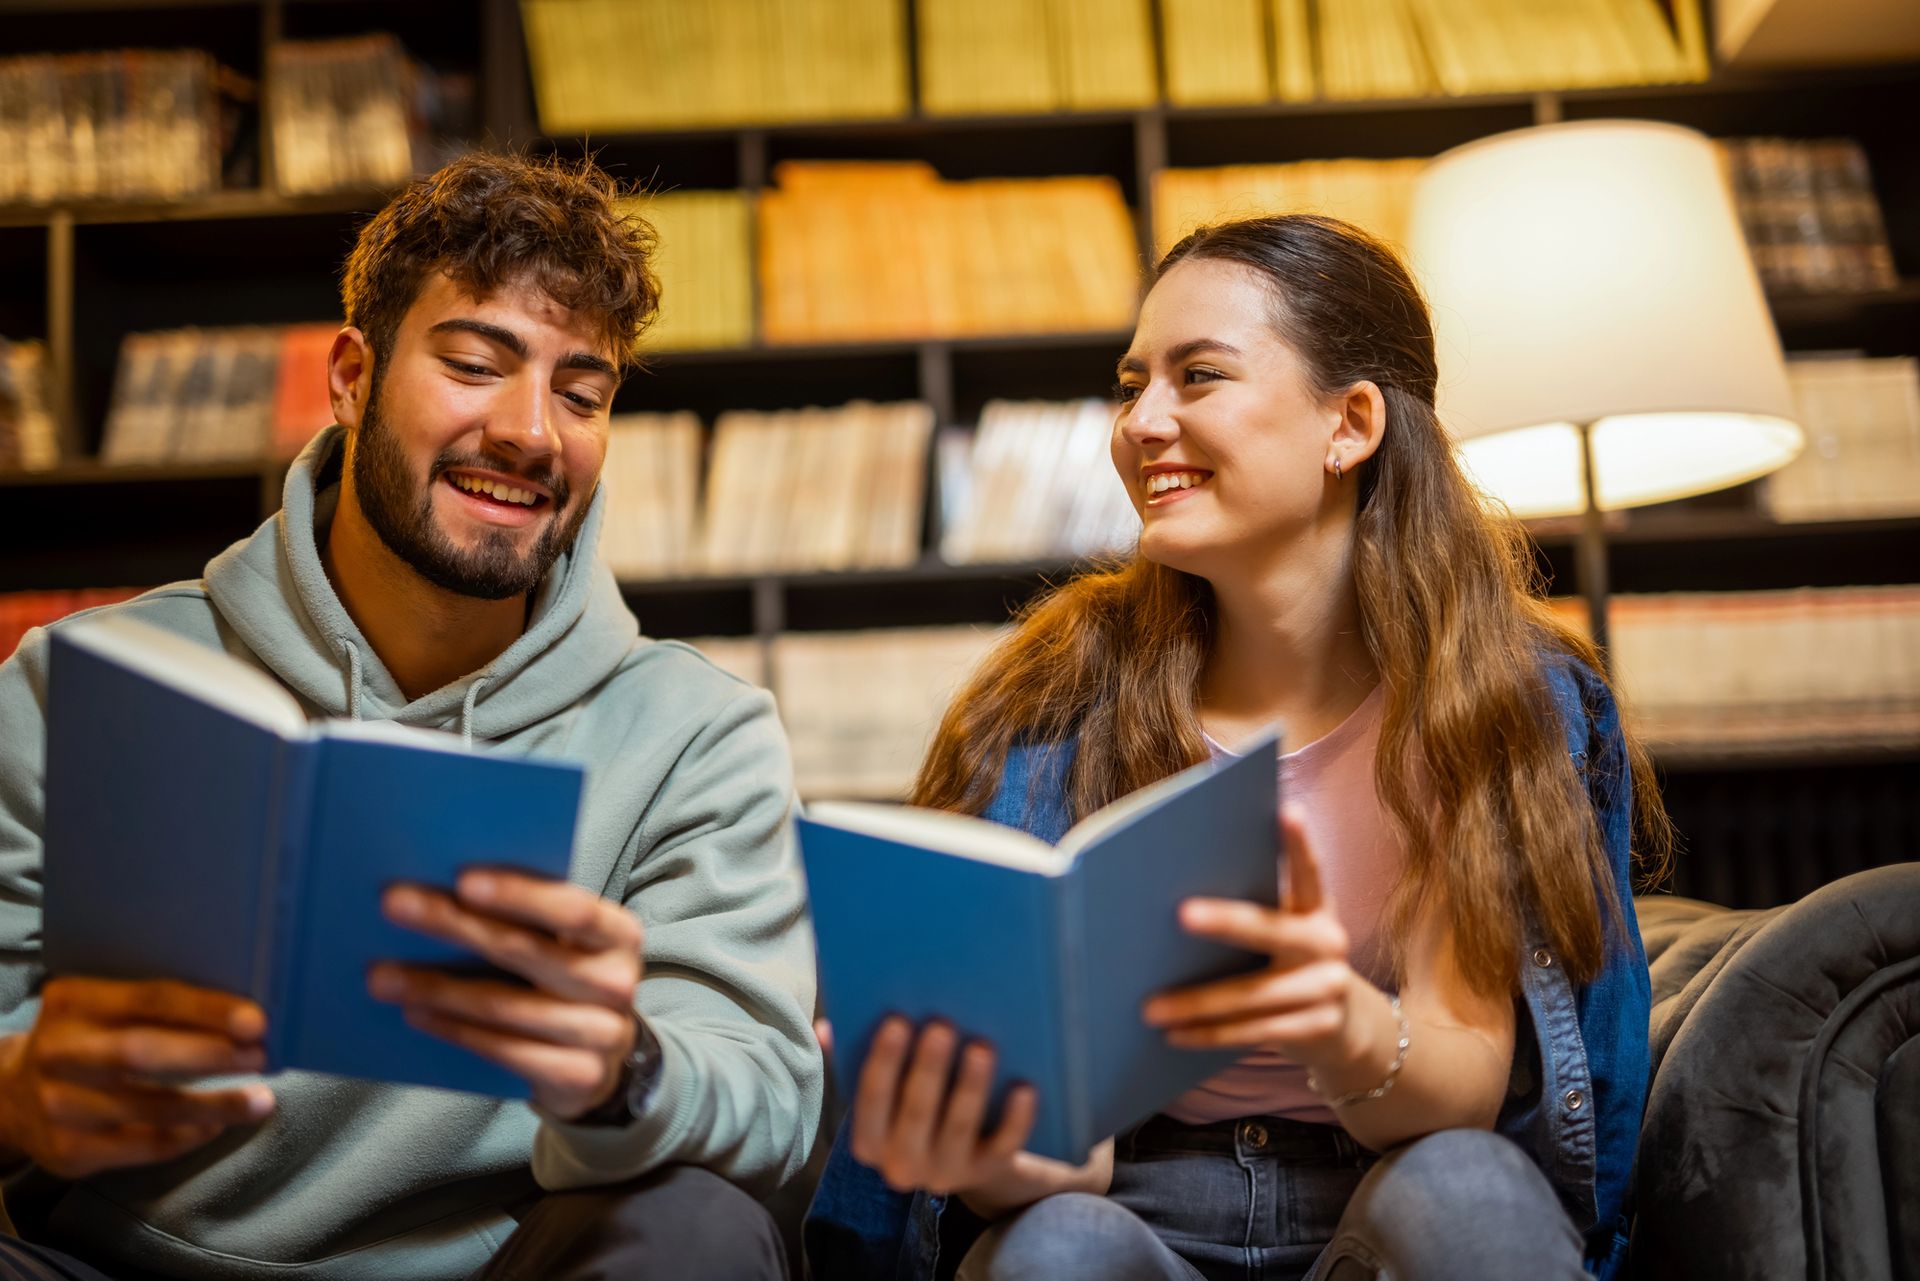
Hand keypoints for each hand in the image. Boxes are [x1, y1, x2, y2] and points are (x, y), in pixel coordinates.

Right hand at [0, 977, 275, 1177]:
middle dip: (210, 1055)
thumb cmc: (84, 1040)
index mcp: (74, 1002)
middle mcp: (60, 1053)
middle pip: (142, 1054)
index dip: (204, 1011)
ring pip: (149, 1108)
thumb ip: (154, 1006)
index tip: (256, 1021)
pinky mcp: (67, 1151)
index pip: (148, 1000)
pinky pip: (142, 1146)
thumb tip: (243, 1013)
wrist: (9, 1096)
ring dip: (214, 1106)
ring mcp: (59, 1106)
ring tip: (260, 1101)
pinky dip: (187, 1137)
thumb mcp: (100, 1008)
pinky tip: (217, 1126)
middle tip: (262, 1055)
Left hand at [369, 870, 642, 1120]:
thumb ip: (531, 918)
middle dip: (454, 924)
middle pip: (526, 951)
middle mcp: (618, 982)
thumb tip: (447, 885)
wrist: (602, 1063)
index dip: (519, 893)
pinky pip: (503, 1050)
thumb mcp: (568, 945)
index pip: (573, 909)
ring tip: (383, 974)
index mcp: (619, 936)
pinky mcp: (578, 1076)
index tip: (462, 879)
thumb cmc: (569, 983)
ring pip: (504, 1006)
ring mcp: (602, 1034)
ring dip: (436, 987)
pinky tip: (416, 1012)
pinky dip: (454, 1029)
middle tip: (395, 906)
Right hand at [848, 1016, 1111, 1219]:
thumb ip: (851, 1060)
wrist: (965, 1156)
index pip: (870, 1102)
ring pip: (959, 1129)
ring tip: (982, 1045)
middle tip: (942, 1025)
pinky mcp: (986, 1171)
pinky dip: (1015, 1119)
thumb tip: (826, 1027)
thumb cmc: (912, 1109)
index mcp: (870, 1142)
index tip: (896, 1020)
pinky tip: (1024, 1087)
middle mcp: (903, 1165)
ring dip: (970, 1087)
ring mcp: (947, 1172)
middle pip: (915, 1115)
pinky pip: (1004, 1147)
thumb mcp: (882, 1093)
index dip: (883, 1062)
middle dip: (928, 1069)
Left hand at [1143, 808, 1369, 1071]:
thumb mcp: (1288, 932)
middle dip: (1225, 922)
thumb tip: (1174, 900)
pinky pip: (1255, 1032)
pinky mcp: (1318, 1029)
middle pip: (1272, 930)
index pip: (1309, 872)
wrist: (1349, 1027)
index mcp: (1317, 909)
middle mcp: (1329, 943)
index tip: (1286, 811)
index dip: (1299, 843)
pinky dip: (1211, 1034)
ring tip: (1150, 1007)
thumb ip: (1256, 912)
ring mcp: (1328, 988)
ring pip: (1254, 995)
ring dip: (1197, 1003)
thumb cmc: (1295, 964)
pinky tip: (1175, 1035)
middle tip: (1179, 914)